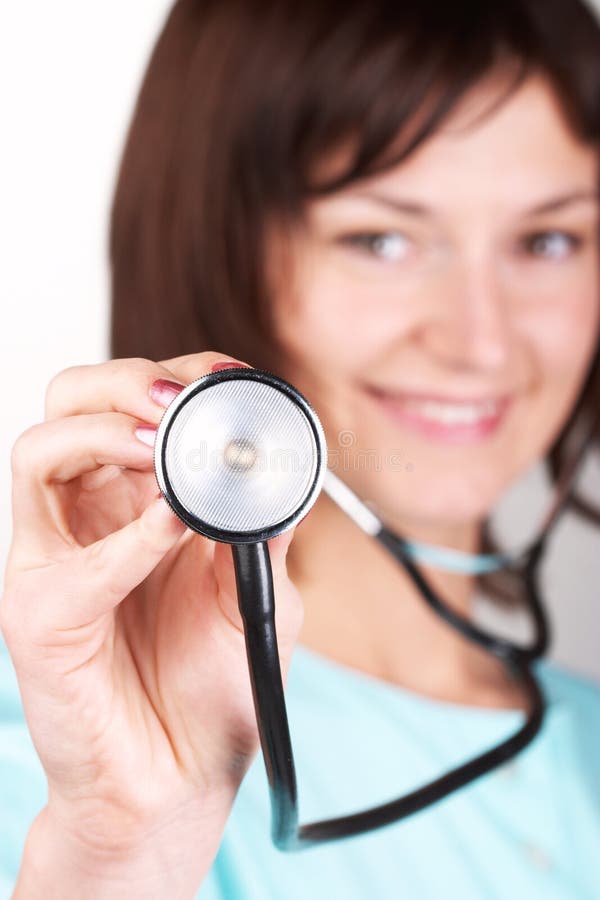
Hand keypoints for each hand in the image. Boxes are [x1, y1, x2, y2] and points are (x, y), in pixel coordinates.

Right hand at [1, 353, 303, 896]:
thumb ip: (263, 524)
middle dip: (123, 383)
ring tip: (165, 451)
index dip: (176, 377)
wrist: (181, 781)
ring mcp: (53, 557)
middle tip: (177, 403)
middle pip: (70, 403)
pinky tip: (173, 531)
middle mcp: (88, 515)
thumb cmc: (213, 686)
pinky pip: (67, 559)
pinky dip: (126, 538)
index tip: (227, 374)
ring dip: (107, 434)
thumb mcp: (258, 589)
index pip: (132, 403)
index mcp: (136, 498)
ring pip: (40, 450)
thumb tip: (281, 455)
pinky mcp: (36, 613)